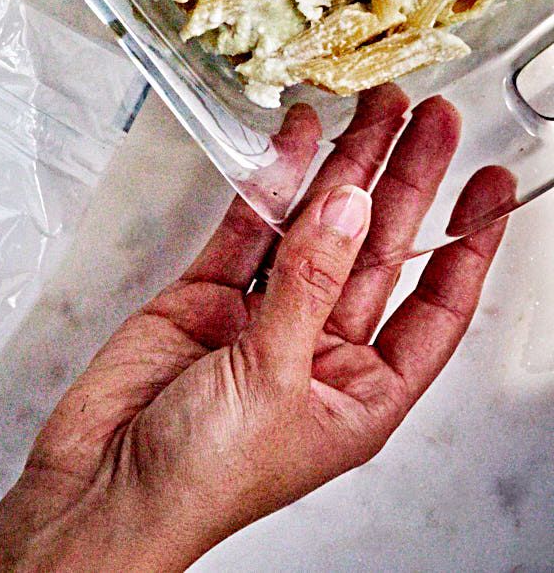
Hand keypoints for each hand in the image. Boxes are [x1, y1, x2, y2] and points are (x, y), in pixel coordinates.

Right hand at [0, 87, 512, 572]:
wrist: (101, 485)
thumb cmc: (200, 479)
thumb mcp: (275, 381)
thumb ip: (310, 282)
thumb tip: (351, 206)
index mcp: (360, 395)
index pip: (435, 308)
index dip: (466, 243)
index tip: (490, 183)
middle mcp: (319, 351)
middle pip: (377, 250)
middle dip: (406, 181)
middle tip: (430, 118)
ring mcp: (262, 318)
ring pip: (315, 226)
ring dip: (344, 167)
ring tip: (375, 107)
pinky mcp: (206, 294)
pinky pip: (251, 225)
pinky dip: (273, 180)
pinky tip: (298, 139)